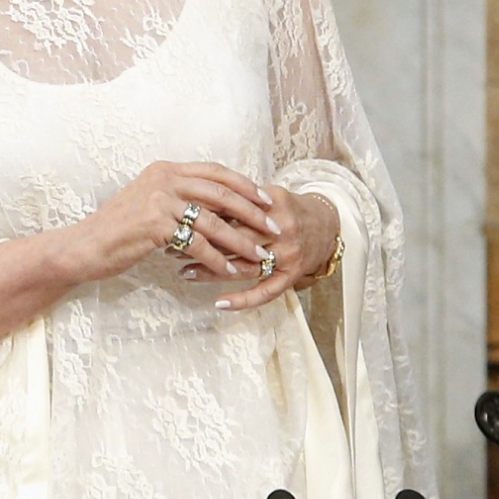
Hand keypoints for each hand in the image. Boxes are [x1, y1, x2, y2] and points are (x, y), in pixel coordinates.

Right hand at [72, 162, 278, 284]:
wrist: (86, 245)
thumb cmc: (119, 229)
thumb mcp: (149, 203)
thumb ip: (178, 197)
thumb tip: (217, 208)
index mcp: (165, 169)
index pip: (214, 171)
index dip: (244, 184)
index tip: (266, 199)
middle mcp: (163, 179)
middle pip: (221, 193)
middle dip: (252, 213)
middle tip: (273, 229)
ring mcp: (159, 200)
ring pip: (213, 221)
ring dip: (241, 242)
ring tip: (259, 256)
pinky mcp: (155, 225)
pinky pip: (198, 244)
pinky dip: (217, 260)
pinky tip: (228, 272)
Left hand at [186, 187, 341, 311]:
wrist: (327, 225)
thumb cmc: (286, 209)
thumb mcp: (265, 195)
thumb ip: (235, 197)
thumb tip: (193, 198)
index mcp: (271, 204)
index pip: (230, 210)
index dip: (200, 216)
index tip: (175, 221)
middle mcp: (281, 230)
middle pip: (234, 239)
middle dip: (199, 244)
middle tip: (171, 247)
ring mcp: (288, 255)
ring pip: (243, 266)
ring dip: (211, 271)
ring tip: (183, 271)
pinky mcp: (292, 276)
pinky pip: (265, 292)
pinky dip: (243, 300)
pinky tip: (219, 304)